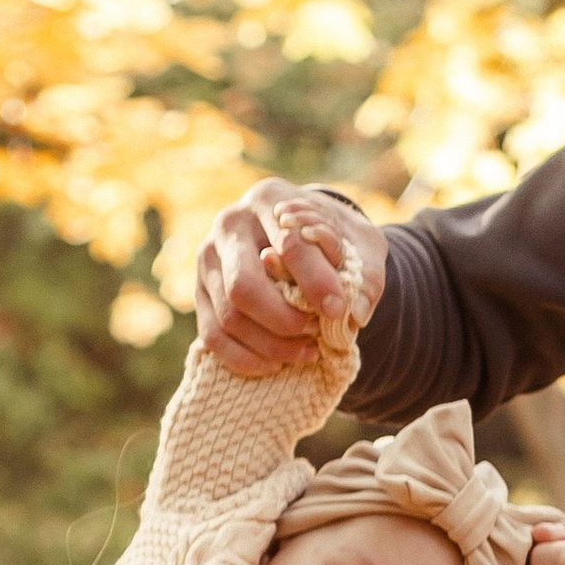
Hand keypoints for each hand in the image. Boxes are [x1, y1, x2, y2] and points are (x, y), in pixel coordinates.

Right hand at [195, 179, 389, 370]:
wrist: (303, 236)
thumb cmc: (333, 239)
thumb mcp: (360, 243)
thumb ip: (365, 274)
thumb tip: (354, 314)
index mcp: (269, 198)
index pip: (286, 242)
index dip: (314, 281)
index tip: (338, 310)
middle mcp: (229, 224)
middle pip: (243, 286)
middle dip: (284, 321)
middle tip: (316, 336)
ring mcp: (208, 260)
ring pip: (228, 316)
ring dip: (270, 345)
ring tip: (307, 352)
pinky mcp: (200, 293)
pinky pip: (213, 337)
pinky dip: (245, 359)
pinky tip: (277, 365)